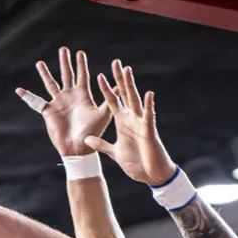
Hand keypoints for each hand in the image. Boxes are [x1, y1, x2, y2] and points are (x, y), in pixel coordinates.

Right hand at [17, 47, 111, 157]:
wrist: (78, 149)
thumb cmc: (93, 132)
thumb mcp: (104, 114)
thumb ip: (110, 97)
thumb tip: (122, 84)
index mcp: (83, 95)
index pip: (82, 75)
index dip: (81, 64)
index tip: (80, 52)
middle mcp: (70, 96)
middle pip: (67, 75)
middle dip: (65, 62)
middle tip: (63, 49)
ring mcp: (58, 103)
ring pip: (51, 84)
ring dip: (45, 73)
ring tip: (40, 63)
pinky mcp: (49, 111)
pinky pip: (36, 102)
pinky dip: (27, 96)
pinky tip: (19, 90)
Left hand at [88, 60, 175, 186]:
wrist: (151, 175)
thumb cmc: (136, 163)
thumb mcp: (114, 152)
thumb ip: (101, 145)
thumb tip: (86, 140)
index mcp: (122, 122)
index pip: (113, 102)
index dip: (106, 89)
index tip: (98, 76)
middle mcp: (132, 119)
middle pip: (124, 95)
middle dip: (119, 79)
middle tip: (116, 62)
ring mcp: (141, 123)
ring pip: (135, 100)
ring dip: (131, 86)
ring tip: (128, 70)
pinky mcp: (149, 131)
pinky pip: (149, 116)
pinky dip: (149, 106)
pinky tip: (148, 94)